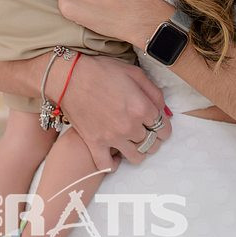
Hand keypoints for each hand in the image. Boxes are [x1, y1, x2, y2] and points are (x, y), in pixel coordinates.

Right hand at [50, 54, 172, 170]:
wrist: (70, 77)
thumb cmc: (102, 71)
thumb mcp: (134, 72)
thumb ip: (154, 92)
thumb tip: (165, 110)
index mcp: (141, 108)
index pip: (164, 129)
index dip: (164, 127)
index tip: (158, 124)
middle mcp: (130, 127)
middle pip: (152, 144)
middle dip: (153, 138)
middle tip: (146, 131)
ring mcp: (112, 138)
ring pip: (136, 157)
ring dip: (139, 151)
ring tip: (133, 142)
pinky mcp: (95, 144)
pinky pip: (108, 166)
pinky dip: (114, 164)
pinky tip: (115, 154)